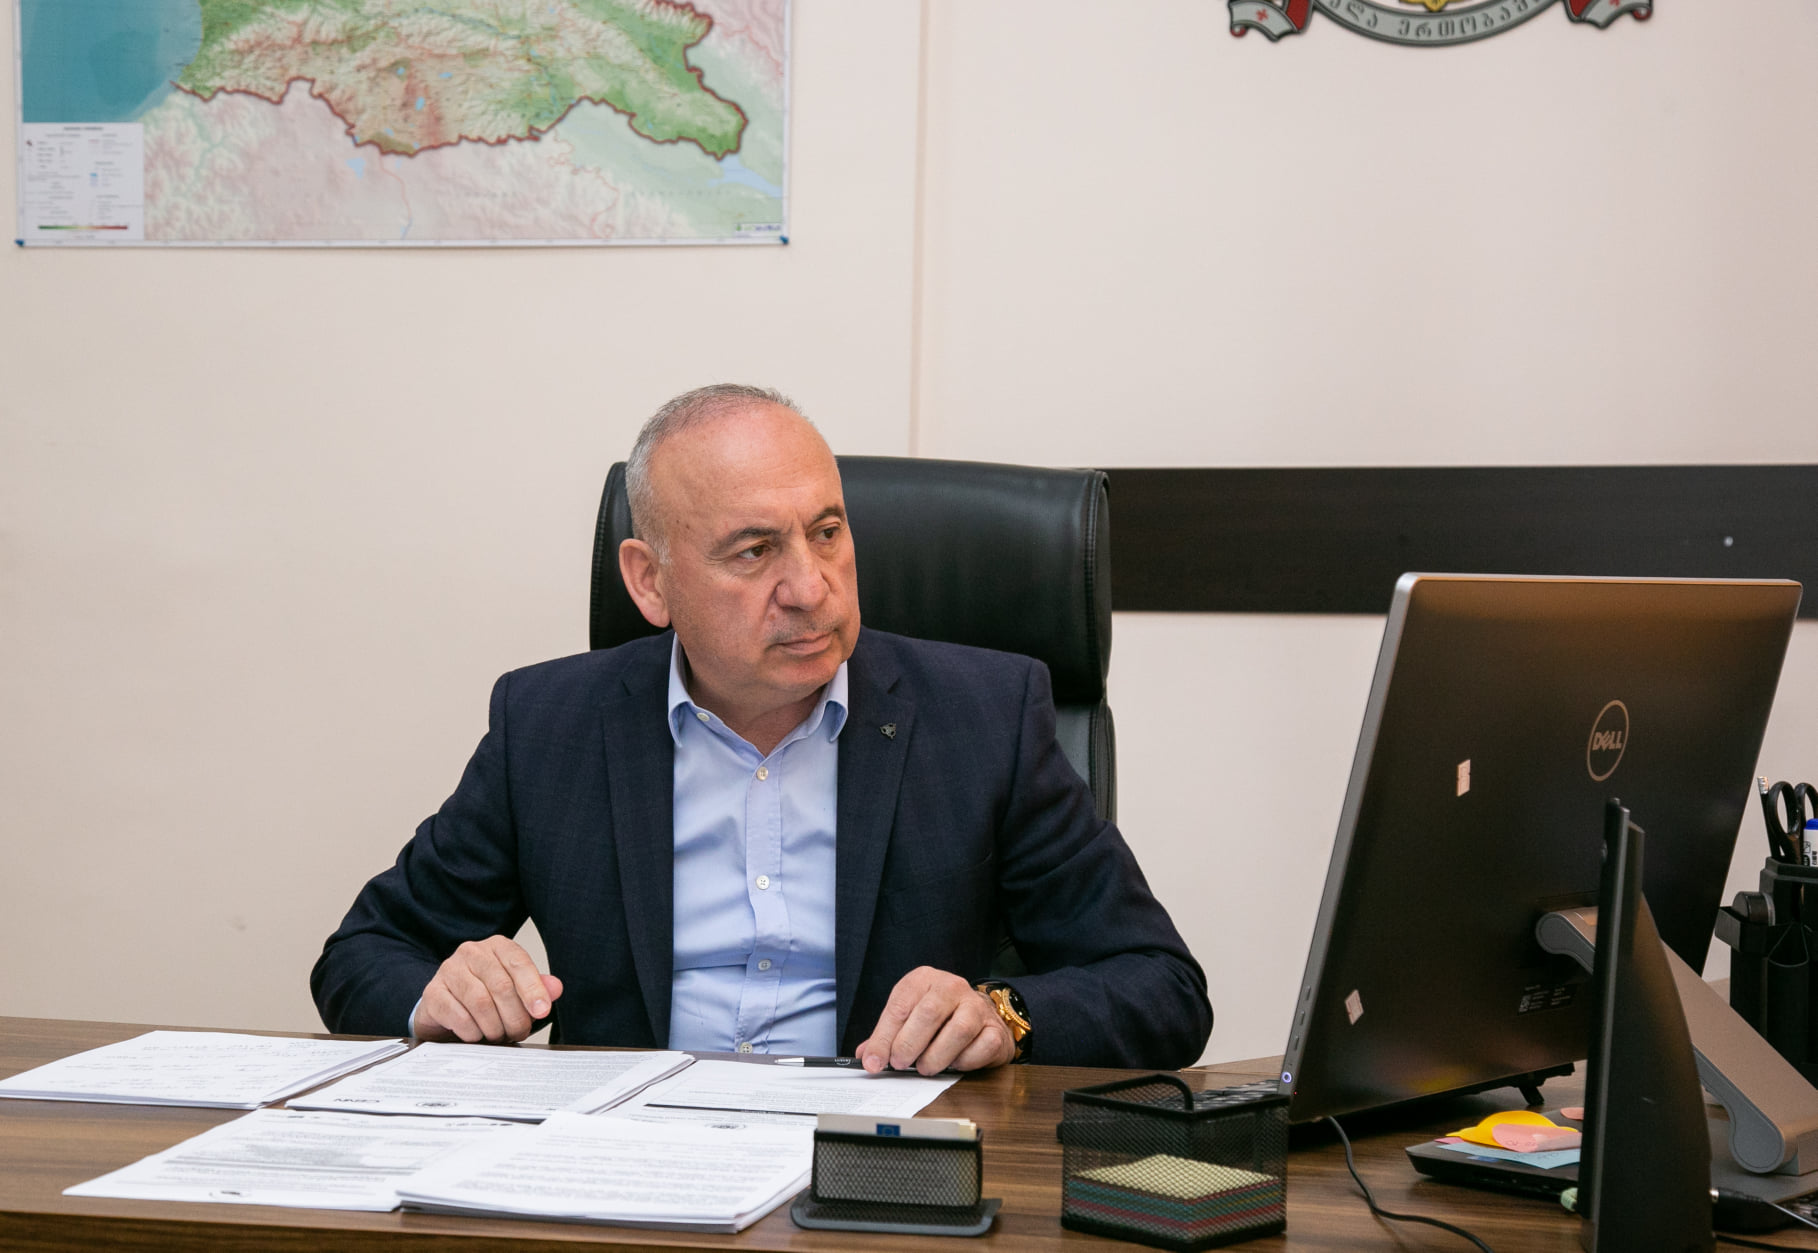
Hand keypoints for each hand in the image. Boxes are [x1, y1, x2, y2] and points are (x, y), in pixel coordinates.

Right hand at [415, 936, 563, 1043]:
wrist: (446, 1006)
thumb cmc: (486, 994)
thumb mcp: (515, 988)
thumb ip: (537, 987)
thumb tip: (555, 988)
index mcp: (497, 946)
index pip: (519, 963)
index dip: (533, 989)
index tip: (542, 1011)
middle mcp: (472, 952)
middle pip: (501, 986)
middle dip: (515, 1016)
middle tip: (519, 1032)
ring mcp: (449, 970)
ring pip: (480, 1003)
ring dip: (495, 1027)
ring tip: (499, 1035)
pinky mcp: (432, 993)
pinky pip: (459, 1017)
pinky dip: (473, 1032)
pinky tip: (477, 1035)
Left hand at [856, 966, 1015, 1074]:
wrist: (980, 1016)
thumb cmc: (939, 1018)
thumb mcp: (909, 1018)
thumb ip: (887, 1036)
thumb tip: (867, 1058)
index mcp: (924, 979)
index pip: (900, 1005)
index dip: (883, 1037)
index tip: (874, 1062)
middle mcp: (952, 987)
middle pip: (929, 1013)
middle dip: (909, 1044)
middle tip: (899, 1064)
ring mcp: (977, 1006)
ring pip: (958, 1031)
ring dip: (936, 1056)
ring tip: (925, 1067)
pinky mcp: (995, 1028)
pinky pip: (981, 1047)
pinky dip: (964, 1061)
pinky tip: (954, 1063)